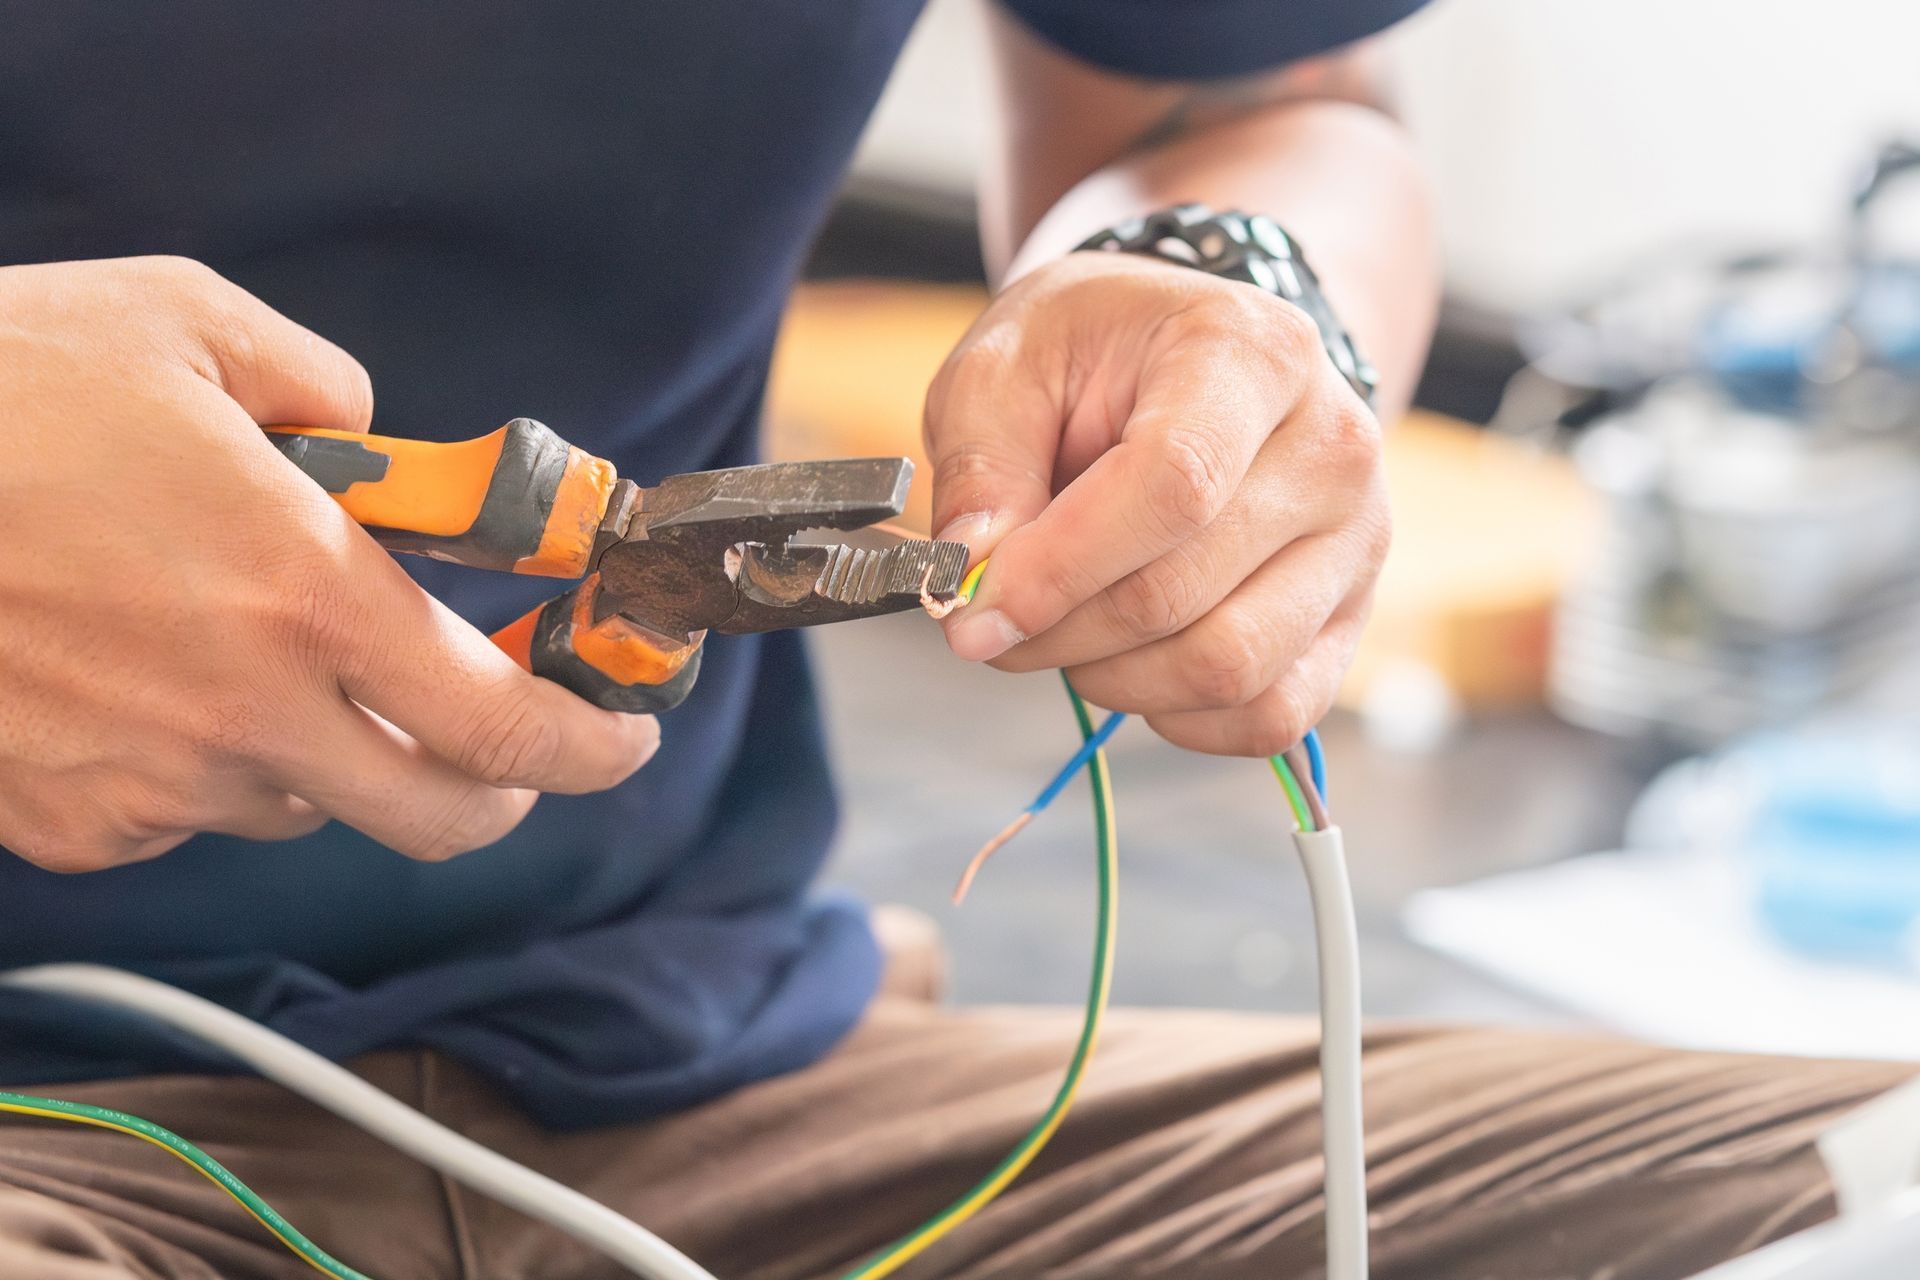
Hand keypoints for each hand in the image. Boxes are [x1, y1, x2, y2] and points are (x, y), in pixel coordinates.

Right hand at [0, 257, 658, 871]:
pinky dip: (211, 764)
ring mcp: (157, 780)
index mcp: (308, 592)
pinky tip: (155, 681)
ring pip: (308, 805)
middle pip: (439, 817)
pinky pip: (191, 813)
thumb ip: (325, 389)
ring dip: (333, 749)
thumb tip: (380, 438)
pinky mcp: (74, 821)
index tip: (624, 731)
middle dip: (499, 785)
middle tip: (504, 741)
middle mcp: (247, 710)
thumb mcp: (191, 327)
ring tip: (265, 651)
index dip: (589, 742)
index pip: (505, 723)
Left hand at [925, 251, 1390, 755]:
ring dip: (1114, 678)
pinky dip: (1180, 714)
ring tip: (1067, 629)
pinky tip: (1134, 660)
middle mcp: (1330, 448)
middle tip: (995, 620)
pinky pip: (1269, 713)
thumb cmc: (1098, 356)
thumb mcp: (1006, 368)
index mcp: (1251, 355)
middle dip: (1059, 630)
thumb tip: (972, 574)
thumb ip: (982, 467)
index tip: (976, 609)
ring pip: (1228, 667)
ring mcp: (1355, 540)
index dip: (1063, 567)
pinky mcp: (1351, 616)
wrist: (1194, 359)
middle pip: (1182, 591)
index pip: (1177, 484)